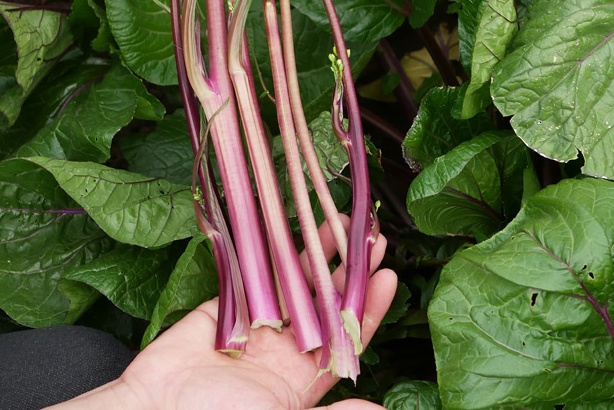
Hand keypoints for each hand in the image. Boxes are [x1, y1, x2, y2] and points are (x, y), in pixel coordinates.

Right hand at [117, 233, 396, 409]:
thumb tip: (378, 409)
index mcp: (301, 379)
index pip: (346, 337)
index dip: (367, 306)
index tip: (387, 275)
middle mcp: (283, 347)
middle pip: (323, 300)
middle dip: (347, 269)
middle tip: (369, 237)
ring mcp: (255, 323)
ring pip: (293, 279)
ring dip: (316, 252)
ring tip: (339, 221)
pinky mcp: (226, 304)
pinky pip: (253, 271)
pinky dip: (269, 250)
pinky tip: (287, 228)